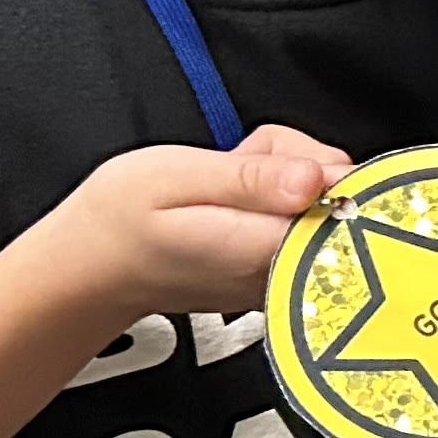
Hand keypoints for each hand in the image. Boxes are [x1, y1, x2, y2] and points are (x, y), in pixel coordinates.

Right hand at [44, 125, 351, 321]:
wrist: (91, 267)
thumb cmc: (122, 222)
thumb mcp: (180, 177)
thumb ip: (254, 176)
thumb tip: (317, 178)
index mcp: (266, 247)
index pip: (346, 206)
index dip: (327, 169)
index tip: (287, 163)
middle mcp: (284, 270)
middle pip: (339, 199)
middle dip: (298, 164)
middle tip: (241, 167)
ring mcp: (282, 274)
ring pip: (319, 202)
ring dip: (282, 177)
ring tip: (229, 183)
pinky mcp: (277, 269)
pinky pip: (299, 218)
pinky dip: (272, 198)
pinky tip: (234, 200)